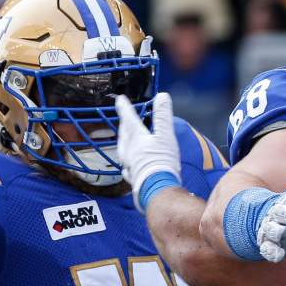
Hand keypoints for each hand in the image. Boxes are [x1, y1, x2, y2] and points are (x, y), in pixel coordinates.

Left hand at [115, 92, 180, 212]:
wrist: (157, 189)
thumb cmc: (162, 162)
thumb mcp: (166, 136)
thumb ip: (163, 116)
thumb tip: (162, 96)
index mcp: (137, 138)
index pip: (129, 118)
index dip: (124, 107)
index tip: (120, 99)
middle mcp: (129, 150)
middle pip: (124, 134)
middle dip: (124, 125)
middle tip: (124, 119)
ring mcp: (129, 165)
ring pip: (123, 150)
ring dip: (124, 142)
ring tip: (126, 140)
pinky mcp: (133, 178)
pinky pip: (127, 166)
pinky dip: (128, 161)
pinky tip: (130, 165)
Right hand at [256, 167, 285, 262]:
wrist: (266, 217)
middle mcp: (279, 214)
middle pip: (282, 212)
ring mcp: (272, 229)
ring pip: (272, 230)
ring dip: (277, 231)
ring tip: (283, 232)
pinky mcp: (270, 245)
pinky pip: (268, 249)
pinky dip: (272, 252)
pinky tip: (278, 255)